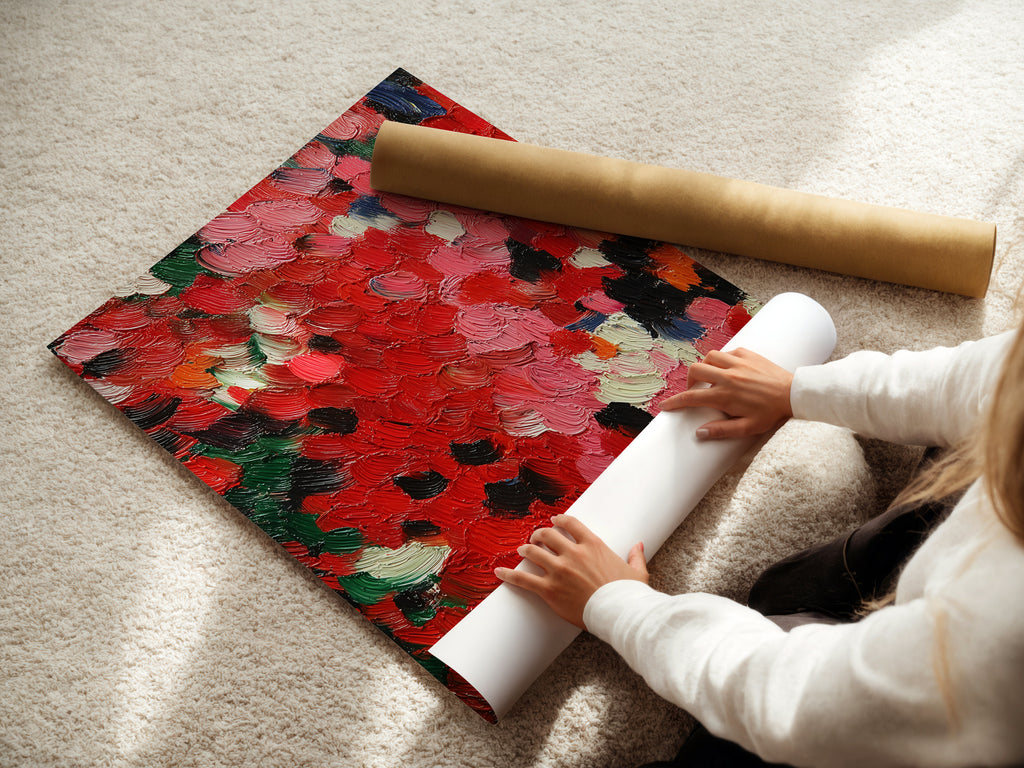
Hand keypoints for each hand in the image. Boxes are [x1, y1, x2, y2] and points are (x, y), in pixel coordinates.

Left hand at [494, 515, 647, 629]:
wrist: (619, 613)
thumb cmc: (628, 594)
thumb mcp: (636, 572)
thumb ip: (635, 556)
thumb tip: (639, 545)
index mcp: (593, 545)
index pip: (570, 524)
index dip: (559, 521)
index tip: (554, 521)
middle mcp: (573, 553)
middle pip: (547, 535)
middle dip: (539, 534)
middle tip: (535, 538)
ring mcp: (559, 570)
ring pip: (533, 552)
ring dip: (526, 549)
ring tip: (522, 550)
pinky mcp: (549, 589)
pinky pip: (523, 579)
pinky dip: (509, 575)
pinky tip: (499, 572)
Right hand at [659, 347, 792, 439]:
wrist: (794, 394)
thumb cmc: (771, 413)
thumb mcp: (748, 428)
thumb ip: (722, 431)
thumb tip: (699, 433)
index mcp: (725, 395)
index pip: (691, 398)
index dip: (675, 402)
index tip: (665, 406)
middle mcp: (728, 376)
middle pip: (695, 371)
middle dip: (689, 381)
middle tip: (695, 391)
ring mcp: (737, 363)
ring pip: (709, 357)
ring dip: (705, 367)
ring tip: (711, 378)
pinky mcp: (748, 354)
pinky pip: (727, 352)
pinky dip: (723, 359)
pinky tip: (729, 369)